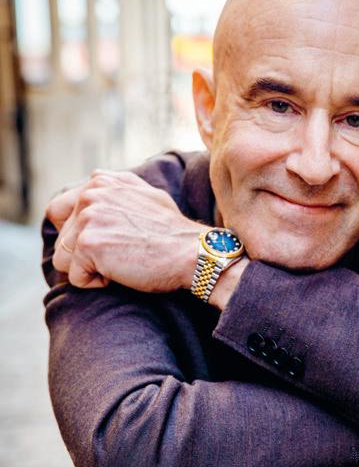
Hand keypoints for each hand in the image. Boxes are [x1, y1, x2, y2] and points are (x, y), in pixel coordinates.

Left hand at [48, 171, 201, 291]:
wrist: (192, 253)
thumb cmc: (174, 233)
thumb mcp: (144, 195)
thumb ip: (115, 191)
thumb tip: (96, 187)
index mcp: (101, 182)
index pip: (59, 211)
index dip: (73, 234)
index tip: (99, 245)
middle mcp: (90, 193)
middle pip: (61, 239)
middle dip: (84, 255)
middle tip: (120, 256)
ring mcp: (88, 217)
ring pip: (63, 259)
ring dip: (89, 270)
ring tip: (121, 264)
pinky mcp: (88, 244)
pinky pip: (75, 277)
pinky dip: (96, 284)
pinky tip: (122, 274)